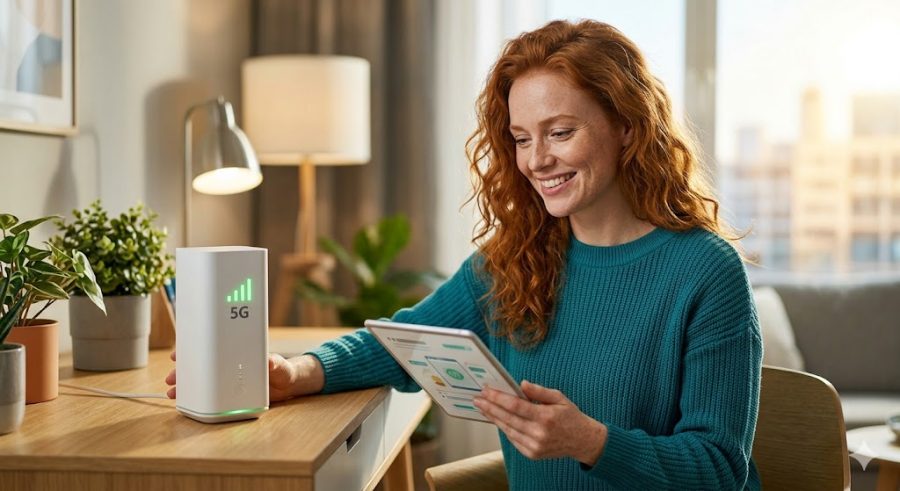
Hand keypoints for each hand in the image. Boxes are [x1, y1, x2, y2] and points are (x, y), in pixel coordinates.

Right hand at [165, 351, 324, 401]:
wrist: (288, 385)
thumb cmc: (282, 369)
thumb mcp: (279, 365)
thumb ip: (275, 363)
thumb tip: (270, 360)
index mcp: (237, 354)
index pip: (211, 348)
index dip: (192, 350)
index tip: (178, 354)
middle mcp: (229, 366)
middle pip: (201, 366)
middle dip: (184, 371)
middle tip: (172, 377)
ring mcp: (228, 380)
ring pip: (202, 382)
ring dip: (187, 386)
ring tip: (173, 392)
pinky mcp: (231, 395)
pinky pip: (211, 397)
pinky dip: (198, 399)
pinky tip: (186, 403)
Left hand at [473, 380, 607, 465]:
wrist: (582, 441)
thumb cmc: (570, 416)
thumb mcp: (559, 397)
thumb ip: (539, 391)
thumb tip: (521, 384)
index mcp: (545, 416)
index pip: (515, 405)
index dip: (498, 398)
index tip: (486, 391)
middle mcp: (539, 433)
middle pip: (507, 418)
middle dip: (490, 407)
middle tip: (477, 399)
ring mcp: (535, 445)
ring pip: (508, 429)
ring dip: (494, 418)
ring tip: (483, 408)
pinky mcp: (532, 453)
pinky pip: (513, 439)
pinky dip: (504, 428)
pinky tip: (497, 419)